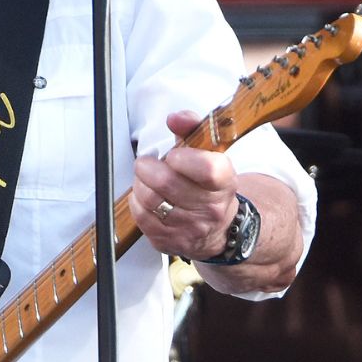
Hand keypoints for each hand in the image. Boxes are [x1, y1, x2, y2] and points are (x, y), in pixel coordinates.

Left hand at [131, 110, 239, 261]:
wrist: (219, 229)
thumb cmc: (207, 185)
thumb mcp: (208, 154)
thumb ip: (192, 129)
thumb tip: (175, 118)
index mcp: (225, 182)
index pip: (207, 169)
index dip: (182, 158)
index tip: (174, 156)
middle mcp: (211, 209)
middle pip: (166, 183)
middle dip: (148, 167)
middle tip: (148, 164)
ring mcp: (191, 229)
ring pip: (149, 199)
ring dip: (140, 184)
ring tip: (147, 180)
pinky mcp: (170, 243)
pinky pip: (141, 218)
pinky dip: (137, 203)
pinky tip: (146, 198)